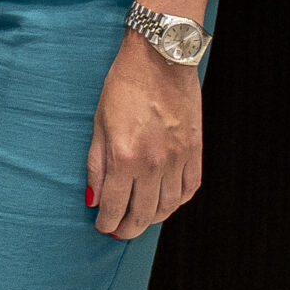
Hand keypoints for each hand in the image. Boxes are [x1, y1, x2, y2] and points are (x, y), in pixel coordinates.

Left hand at [86, 33, 202, 238]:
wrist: (160, 58)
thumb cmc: (123, 85)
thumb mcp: (99, 122)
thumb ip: (95, 163)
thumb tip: (93, 198)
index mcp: (124, 156)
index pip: (114, 205)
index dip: (107, 222)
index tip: (102, 227)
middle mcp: (153, 163)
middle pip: (142, 213)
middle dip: (128, 228)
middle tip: (119, 232)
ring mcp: (177, 159)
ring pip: (168, 207)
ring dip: (152, 219)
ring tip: (140, 220)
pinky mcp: (195, 150)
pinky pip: (189, 189)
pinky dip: (177, 202)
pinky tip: (166, 203)